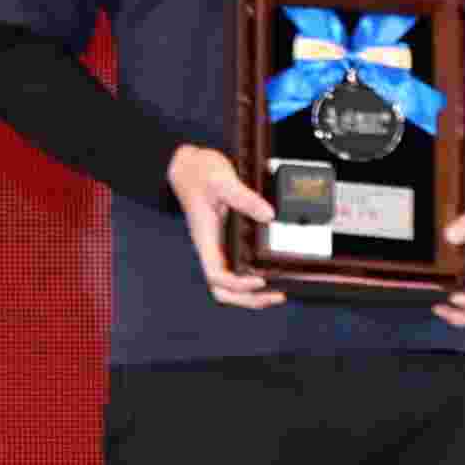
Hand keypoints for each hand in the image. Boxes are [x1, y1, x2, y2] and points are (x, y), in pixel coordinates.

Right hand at [165, 143, 287, 307]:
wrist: (188, 164)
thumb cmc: (198, 172)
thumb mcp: (221, 179)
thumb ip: (244, 197)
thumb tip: (268, 215)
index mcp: (206, 238)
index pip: (216, 276)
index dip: (238, 284)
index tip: (260, 280)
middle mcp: (212, 247)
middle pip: (223, 290)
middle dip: (249, 299)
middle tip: (276, 295)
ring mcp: (219, 246)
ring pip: (230, 284)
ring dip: (252, 294)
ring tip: (276, 292)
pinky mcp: (227, 240)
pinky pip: (237, 268)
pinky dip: (253, 277)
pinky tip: (269, 272)